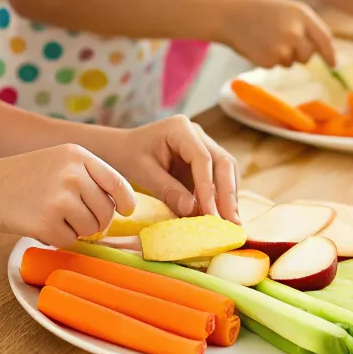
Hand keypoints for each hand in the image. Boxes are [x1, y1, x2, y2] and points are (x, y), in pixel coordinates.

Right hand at [0, 144, 134, 248]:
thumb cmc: (23, 177)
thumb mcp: (58, 161)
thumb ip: (87, 176)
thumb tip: (119, 206)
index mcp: (78, 155)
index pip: (116, 182)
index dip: (126, 200)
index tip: (127, 210)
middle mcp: (73, 174)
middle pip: (106, 211)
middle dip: (96, 221)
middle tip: (74, 219)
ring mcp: (60, 197)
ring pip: (91, 229)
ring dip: (76, 230)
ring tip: (53, 217)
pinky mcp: (46, 222)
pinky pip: (69, 241)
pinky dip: (58, 240)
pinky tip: (40, 225)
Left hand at [106, 115, 239, 222]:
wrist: (121, 149)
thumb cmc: (128, 156)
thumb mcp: (143, 172)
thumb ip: (167, 190)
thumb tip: (192, 210)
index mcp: (180, 128)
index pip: (203, 158)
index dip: (208, 187)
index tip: (211, 214)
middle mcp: (197, 134)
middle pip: (223, 162)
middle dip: (227, 194)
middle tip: (231, 223)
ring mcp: (203, 146)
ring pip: (226, 171)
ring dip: (229, 197)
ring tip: (231, 225)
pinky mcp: (204, 161)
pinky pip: (218, 179)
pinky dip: (221, 198)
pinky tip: (222, 218)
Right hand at [218, 0, 336, 69]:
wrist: (227, 15)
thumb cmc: (257, 9)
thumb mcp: (286, 8)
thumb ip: (304, 24)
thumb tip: (320, 47)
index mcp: (301, 15)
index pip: (325, 38)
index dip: (330, 53)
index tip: (332, 63)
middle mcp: (295, 32)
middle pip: (308, 54)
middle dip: (300, 53)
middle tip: (282, 41)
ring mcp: (281, 47)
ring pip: (291, 62)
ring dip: (282, 56)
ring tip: (265, 38)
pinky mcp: (268, 60)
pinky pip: (275, 65)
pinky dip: (268, 59)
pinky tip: (257, 45)